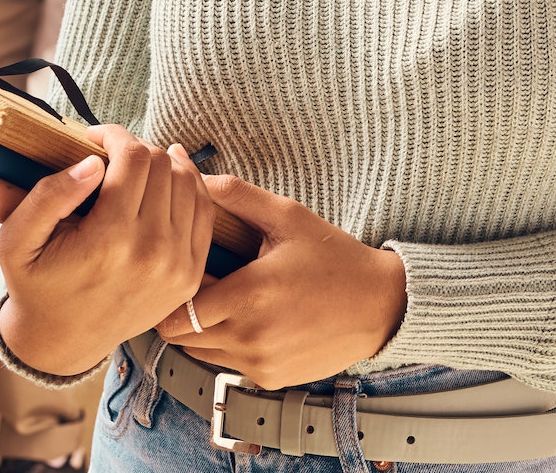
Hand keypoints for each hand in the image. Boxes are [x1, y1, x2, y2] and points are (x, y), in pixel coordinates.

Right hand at [0, 126, 216, 377]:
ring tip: (138, 165)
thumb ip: (48, 196)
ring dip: (165, 164)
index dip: (116, 136)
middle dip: (137, 148)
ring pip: (188, 182)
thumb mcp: (15, 242)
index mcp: (110, 239)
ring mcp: (178, 265)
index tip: (96, 138)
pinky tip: (169, 178)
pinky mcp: (191, 275)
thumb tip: (93, 163)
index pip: (134, 158)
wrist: (64, 340)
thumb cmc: (36, 285)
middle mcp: (153, 251)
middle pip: (162, 165)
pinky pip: (204, 211)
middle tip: (112, 155)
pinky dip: (190, 187)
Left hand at [154, 175, 406, 391]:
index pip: (176, 310)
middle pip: (181, 335)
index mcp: (249, 295)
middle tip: (202, 285)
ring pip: (200, 353)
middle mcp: (250, 337)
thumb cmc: (335, 258)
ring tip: (227, 301)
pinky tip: (254, 321)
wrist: (380, 305)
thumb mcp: (289, 217)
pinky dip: (230, 346)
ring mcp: (260, 363)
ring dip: (203, 330)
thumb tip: (196, 176)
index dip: (175, 289)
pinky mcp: (270, 379)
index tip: (186, 271)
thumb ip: (239, 196)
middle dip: (182, 310)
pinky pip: (228, 365)